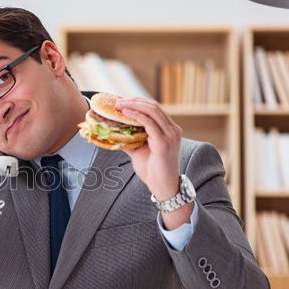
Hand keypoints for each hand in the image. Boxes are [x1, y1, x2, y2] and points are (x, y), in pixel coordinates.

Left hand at [114, 98, 191, 229]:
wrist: (164, 187)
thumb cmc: (153, 171)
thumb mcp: (140, 150)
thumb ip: (132, 139)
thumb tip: (115, 131)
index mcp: (169, 130)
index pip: (154, 109)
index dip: (138, 102)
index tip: (122, 101)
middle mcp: (173, 130)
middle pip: (153, 106)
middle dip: (134, 101)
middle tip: (118, 101)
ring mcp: (170, 135)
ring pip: (152, 111)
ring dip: (133, 106)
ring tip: (119, 105)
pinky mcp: (164, 142)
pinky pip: (149, 123)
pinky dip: (137, 116)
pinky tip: (126, 114)